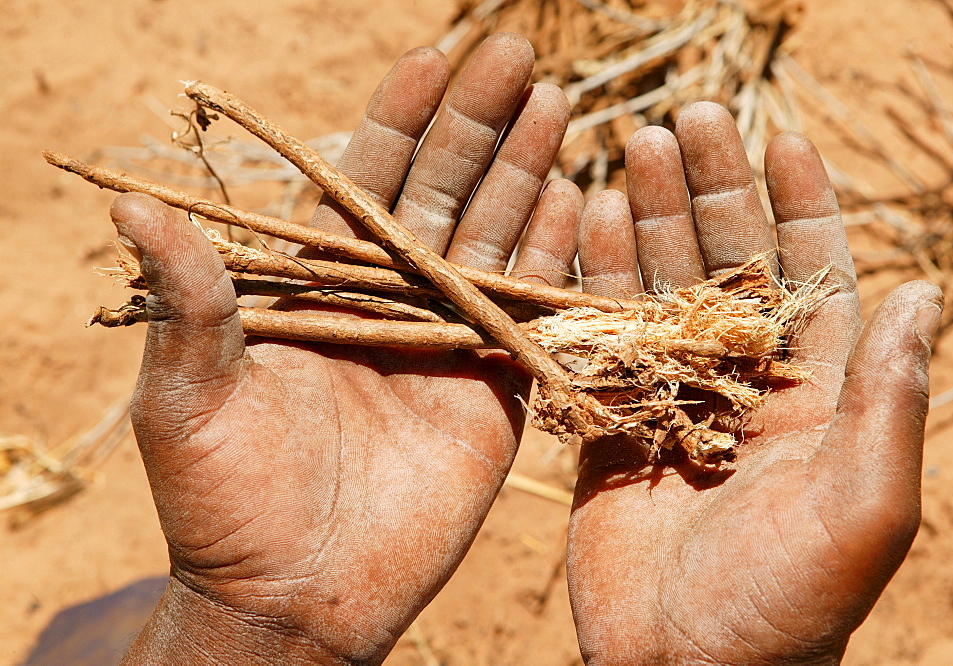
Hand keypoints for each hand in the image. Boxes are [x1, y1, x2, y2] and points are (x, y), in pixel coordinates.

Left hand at [115, 34, 581, 663]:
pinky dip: (556, 260)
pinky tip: (580, 200)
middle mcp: (390, 298)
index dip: (401, 118)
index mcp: (320, 286)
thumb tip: (133, 210)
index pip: (367, 181)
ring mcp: (448, 339)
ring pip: (495, 238)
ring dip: (525, 173)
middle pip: (444, 193)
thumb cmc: (226, 501)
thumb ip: (188, 303)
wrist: (295, 597)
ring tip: (556, 106)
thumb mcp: (190, 398)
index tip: (435, 55)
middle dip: (479, 123)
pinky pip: (532, 312)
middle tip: (518, 55)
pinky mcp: (494, 389)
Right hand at [566, 104, 940, 663]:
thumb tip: (921, 288)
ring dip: (649, 218)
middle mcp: (744, 381)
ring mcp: (674, 395)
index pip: (812, 275)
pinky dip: (594, 279)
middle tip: (682, 119)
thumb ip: (887, 400)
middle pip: (726, 263)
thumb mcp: (863, 508)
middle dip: (709, 189)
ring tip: (628, 149)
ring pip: (660, 287)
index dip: (801, 204)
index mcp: (817, 394)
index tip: (781, 137)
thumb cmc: (788, 605)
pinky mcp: (614, 419)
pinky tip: (589, 225)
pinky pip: (602, 336)